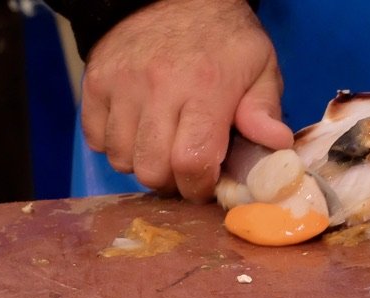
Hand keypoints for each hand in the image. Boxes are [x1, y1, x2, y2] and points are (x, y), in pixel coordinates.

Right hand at [81, 0, 291, 201]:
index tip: (205, 182)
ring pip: (121, 160)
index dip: (198, 186)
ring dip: (141, 162)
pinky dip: (114, 144)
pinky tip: (136, 128)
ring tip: (160, 144)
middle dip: (169, 180)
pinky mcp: (94, 83)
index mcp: (205, 87)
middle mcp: (158, 86)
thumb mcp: (259, 66)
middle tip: (182, 166)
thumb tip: (275, 147)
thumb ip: (265, 110)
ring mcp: (121, 84)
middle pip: (151, 170)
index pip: (191, 162)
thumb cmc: (222, 38)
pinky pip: (96, 140)